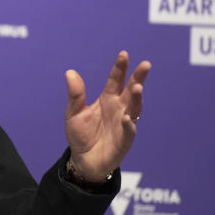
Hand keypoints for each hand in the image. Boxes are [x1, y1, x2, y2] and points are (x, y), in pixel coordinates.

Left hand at [64, 51, 150, 181]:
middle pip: (131, 90)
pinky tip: (127, 118)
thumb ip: (75, 94)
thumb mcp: (74, 112)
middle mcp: (119, 109)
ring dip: (136, 99)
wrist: (83, 160)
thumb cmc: (80, 135)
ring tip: (137, 88)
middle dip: (138, 78)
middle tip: (145, 65)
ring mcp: (124, 124)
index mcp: (107, 99)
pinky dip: (129, 125)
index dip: (120, 68)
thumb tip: (70, 72)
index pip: (115, 80)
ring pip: (134, 108)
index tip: (123, 54)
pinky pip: (129, 131)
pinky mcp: (124, 140)